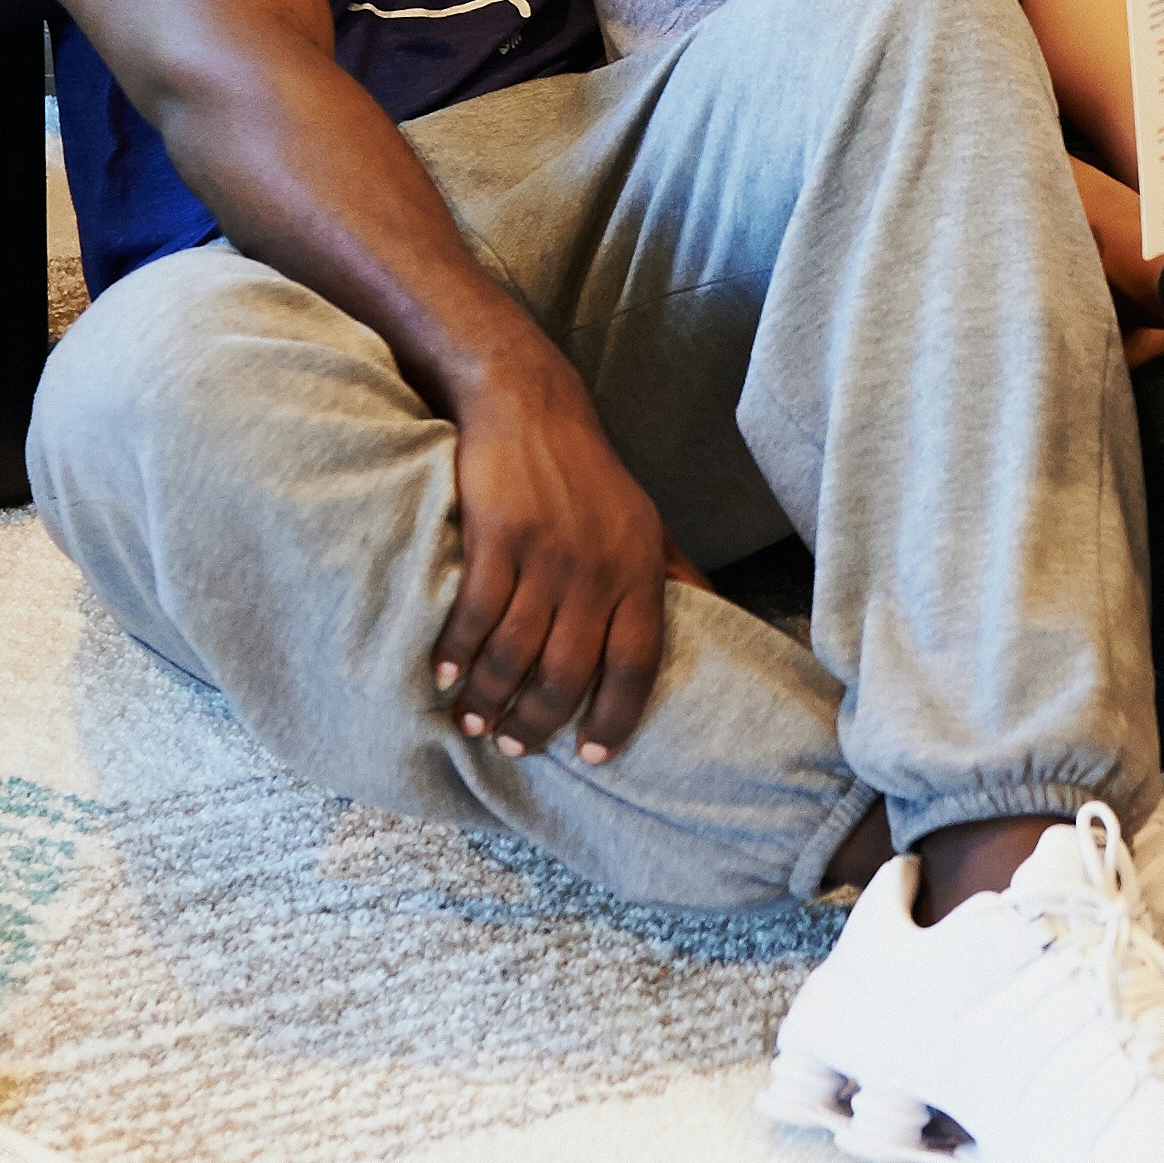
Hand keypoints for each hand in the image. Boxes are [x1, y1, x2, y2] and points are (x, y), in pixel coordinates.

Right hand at [429, 363, 696, 762]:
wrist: (531, 407)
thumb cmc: (590, 477)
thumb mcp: (648, 523)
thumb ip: (675, 576)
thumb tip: (717, 619)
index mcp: (640, 571)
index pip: (637, 664)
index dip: (616, 717)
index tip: (594, 755)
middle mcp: (598, 570)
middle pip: (570, 673)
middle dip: (538, 722)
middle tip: (516, 746)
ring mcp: (546, 555)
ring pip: (515, 654)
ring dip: (490, 699)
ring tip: (474, 723)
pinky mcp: (497, 538)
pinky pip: (474, 615)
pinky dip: (457, 654)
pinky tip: (446, 676)